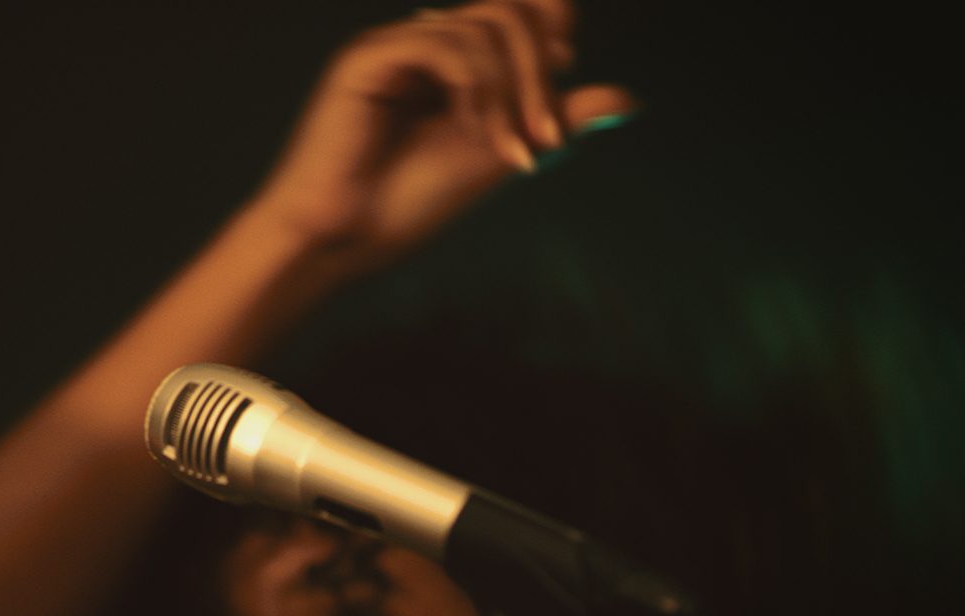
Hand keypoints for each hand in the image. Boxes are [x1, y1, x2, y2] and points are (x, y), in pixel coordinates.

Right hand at [245, 0, 635, 272]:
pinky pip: (443, 43)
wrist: (335, 243)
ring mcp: (391, 46)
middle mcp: (418, 43)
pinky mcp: (365, 59)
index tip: (568, 70)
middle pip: (508, 12)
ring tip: (509, 151)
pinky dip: (474, 88)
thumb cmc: (399, 206)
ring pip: (484, 25)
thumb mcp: (496, 156)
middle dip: (540, 73)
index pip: (513, 8)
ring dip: (513, 90)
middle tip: (545, 139)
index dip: (551, 24)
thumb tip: (628, 97)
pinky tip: (470, 134)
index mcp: (444, 61)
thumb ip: (553, 121)